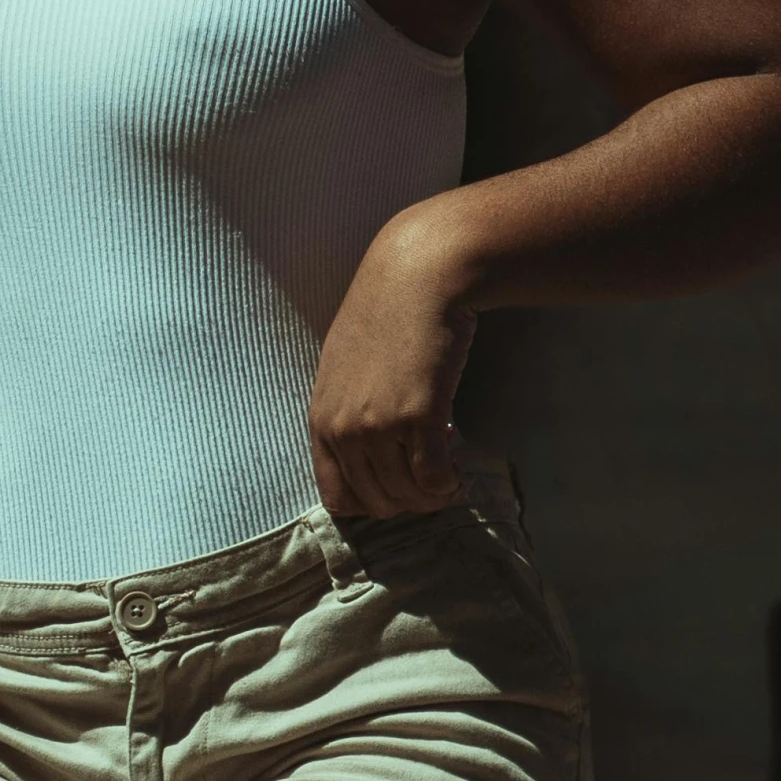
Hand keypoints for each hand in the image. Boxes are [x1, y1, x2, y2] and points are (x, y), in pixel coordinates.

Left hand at [309, 208, 477, 518]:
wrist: (418, 276)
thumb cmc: (385, 313)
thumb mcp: (343, 365)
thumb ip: (346, 412)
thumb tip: (369, 458)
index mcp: (320, 418)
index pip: (338, 497)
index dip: (372, 503)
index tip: (398, 488)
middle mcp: (342, 429)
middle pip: (376, 502)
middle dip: (408, 502)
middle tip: (431, 483)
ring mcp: (377, 426)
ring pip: (407, 495)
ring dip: (432, 496)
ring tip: (449, 476)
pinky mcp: (417, 418)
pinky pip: (434, 479)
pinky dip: (449, 485)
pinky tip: (459, 472)